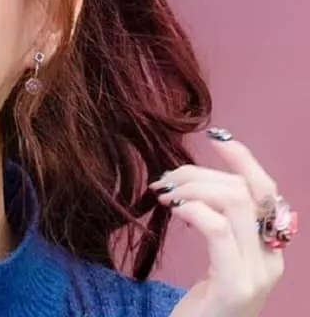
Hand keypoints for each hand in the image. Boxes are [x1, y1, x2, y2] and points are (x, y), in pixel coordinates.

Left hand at [150, 128, 293, 316]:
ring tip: (165, 196)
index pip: (266, 189)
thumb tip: (190, 179)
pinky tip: (175, 212)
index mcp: (269, 248)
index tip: (215, 136)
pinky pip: (218, 230)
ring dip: (192, 187)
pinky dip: (195, 210)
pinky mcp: (235, 285)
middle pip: (244, 189)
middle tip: (165, 182)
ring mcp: (257, 273)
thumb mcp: (216, 259)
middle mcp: (271, 259)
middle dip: (200, 174)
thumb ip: (218, 223)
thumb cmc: (203, 305)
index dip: (242, 158)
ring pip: (234, 201)